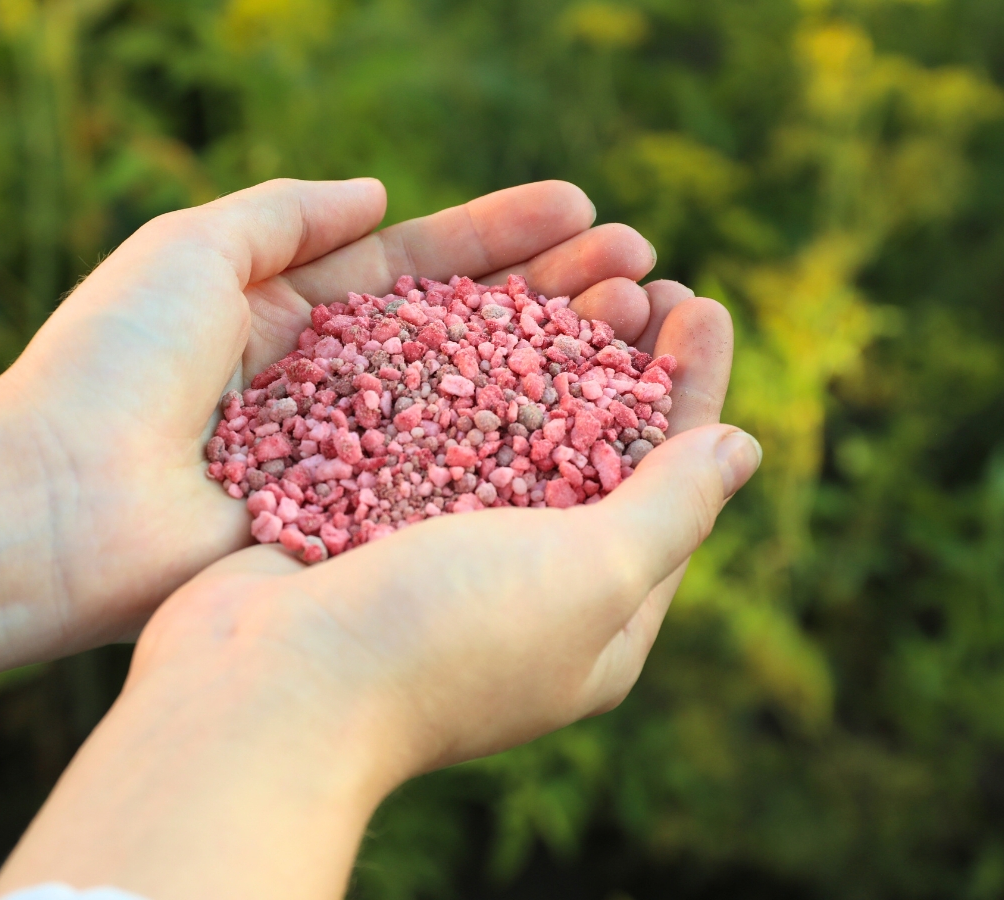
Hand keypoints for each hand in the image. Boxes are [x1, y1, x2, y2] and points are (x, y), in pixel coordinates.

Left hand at [0, 177, 664, 648]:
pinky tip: (597, 423)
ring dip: (558, 366)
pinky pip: (448, 489)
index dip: (499, 240)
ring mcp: (346, 466)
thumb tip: (378, 195)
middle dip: (553, 299)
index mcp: (285, 319)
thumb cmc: (113, 363)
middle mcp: (330, 393)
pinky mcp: (351, 534)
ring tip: (643, 321)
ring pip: (474, 409)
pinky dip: (521, 457)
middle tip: (643, 270)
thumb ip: (284, 213)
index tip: (583, 211)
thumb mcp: (190, 249)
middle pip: (463, 337)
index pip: (416, 268)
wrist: (56, 503)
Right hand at [0, 281, 753, 899]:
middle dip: (615, 354)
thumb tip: (740, 447)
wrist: (263, 687)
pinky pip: (424, 425)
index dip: (691, 390)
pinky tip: (457, 298)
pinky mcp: (364, 519)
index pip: (670, 489)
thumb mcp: (590, 579)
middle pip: (589, 448)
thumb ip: (670, 509)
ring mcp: (435, 553)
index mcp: (595, 622)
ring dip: (537, 342)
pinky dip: (449, 361)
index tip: (700, 301)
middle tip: (630, 268)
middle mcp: (520, 587)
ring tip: (557, 265)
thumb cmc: (440, 641)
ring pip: (504, 424)